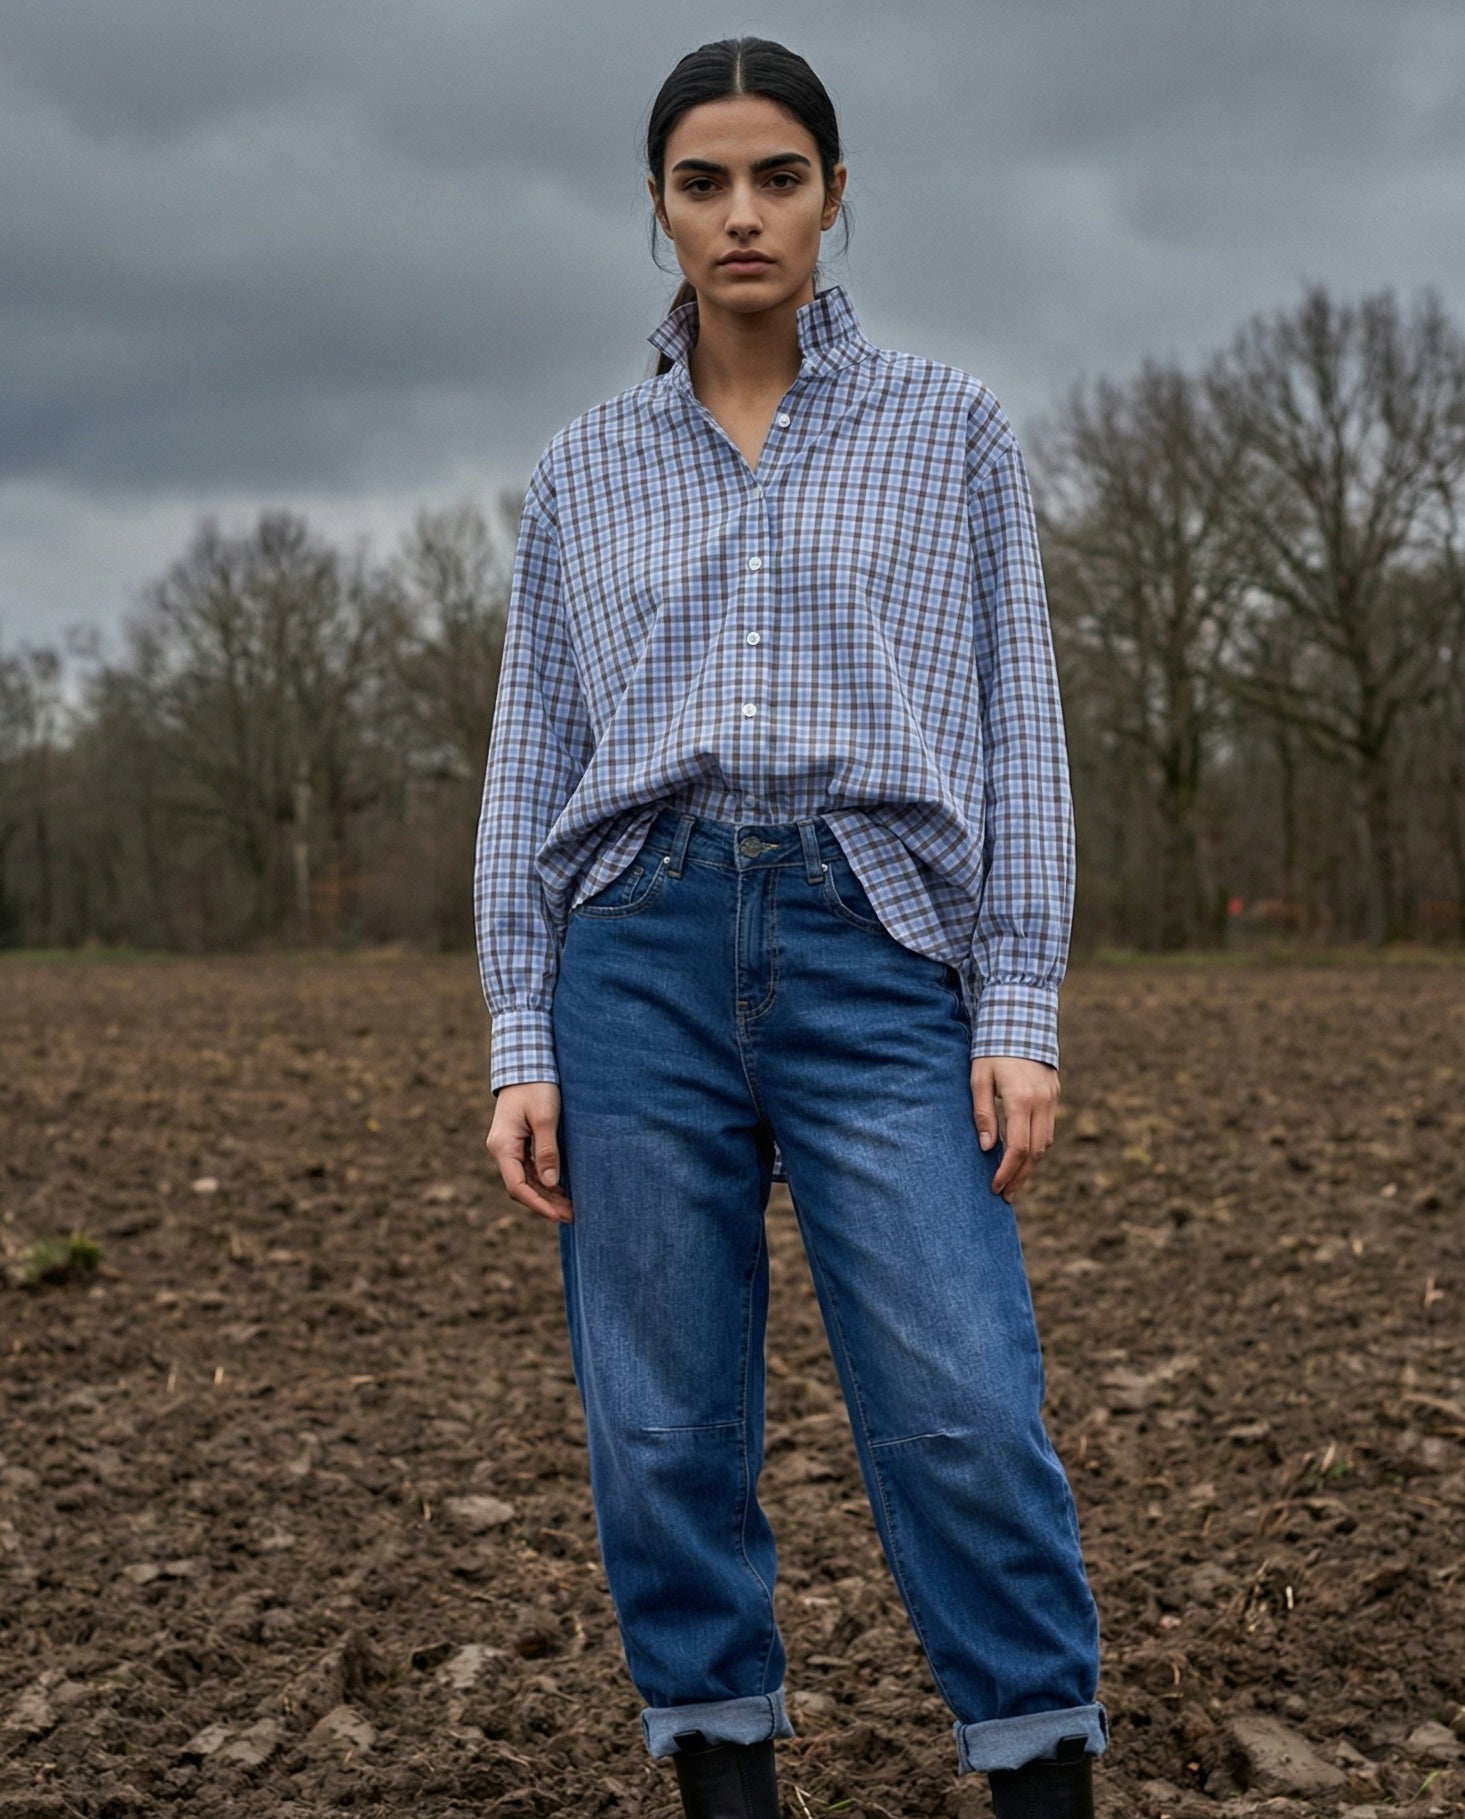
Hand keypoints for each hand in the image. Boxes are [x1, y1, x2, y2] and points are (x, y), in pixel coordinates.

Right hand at [486, 1082, 572, 1223]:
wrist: (525, 1061)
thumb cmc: (537, 1086)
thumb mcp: (545, 1117)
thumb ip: (547, 1151)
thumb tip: (550, 1183)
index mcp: (503, 1146)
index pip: (517, 1187)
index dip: (538, 1204)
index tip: (559, 1215)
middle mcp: (501, 1149)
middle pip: (521, 1187)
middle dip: (545, 1203)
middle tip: (572, 1215)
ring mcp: (507, 1146)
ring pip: (525, 1179)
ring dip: (545, 1194)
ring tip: (570, 1206)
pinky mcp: (516, 1141)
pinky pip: (528, 1168)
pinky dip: (543, 1180)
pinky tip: (560, 1187)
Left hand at [970, 1055, 1059, 1201]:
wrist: (1021, 1020)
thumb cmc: (992, 1049)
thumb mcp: (979, 1078)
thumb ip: (983, 1114)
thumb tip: (986, 1147)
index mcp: (1021, 1100)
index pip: (1018, 1148)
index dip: (1007, 1172)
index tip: (996, 1187)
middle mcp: (1042, 1103)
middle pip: (1036, 1152)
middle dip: (1021, 1176)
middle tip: (1006, 1194)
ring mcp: (1052, 1099)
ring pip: (1046, 1143)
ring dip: (1031, 1165)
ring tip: (1014, 1180)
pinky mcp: (1055, 1094)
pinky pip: (1049, 1129)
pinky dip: (1038, 1147)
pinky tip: (1024, 1156)